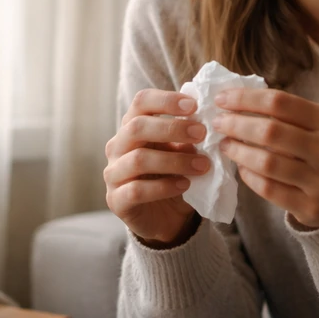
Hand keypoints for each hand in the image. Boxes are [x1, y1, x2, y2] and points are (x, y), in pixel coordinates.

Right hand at [104, 90, 208, 245]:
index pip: (141, 102)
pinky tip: (184, 185)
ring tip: (203, 165)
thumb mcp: (183, 152)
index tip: (194, 105)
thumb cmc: (173, 175)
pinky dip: (164, 186)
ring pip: (138, 159)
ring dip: (175, 161)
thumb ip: (189, 138)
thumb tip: (205, 124)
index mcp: (133, 127)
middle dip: (172, 128)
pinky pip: (136, 190)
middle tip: (202, 133)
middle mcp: (117, 146)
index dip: (166, 100)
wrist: (165, 217)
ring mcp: (113, 173)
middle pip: (136, 127)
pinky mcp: (116, 200)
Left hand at [213, 89, 318, 228]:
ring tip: (225, 145)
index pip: (280, 102)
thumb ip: (286, 114)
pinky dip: (249, 176)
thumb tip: (236, 100)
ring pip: (267, 163)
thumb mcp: (318, 126)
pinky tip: (241, 167)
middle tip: (218, 122)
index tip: (222, 98)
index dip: (246, 99)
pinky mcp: (311, 206)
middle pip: (271, 131)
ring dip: (239, 152)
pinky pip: (269, 189)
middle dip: (237, 124)